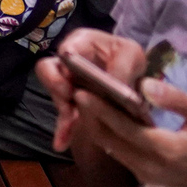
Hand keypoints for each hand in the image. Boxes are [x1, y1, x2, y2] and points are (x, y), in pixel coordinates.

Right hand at [42, 32, 146, 153]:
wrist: (136, 77)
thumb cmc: (130, 58)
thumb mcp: (132, 56)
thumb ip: (122, 67)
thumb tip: (114, 85)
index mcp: (82, 42)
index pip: (65, 51)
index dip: (64, 69)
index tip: (70, 88)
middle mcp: (69, 61)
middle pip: (50, 72)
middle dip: (58, 92)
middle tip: (69, 107)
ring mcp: (69, 82)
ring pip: (57, 96)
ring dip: (63, 113)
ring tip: (69, 131)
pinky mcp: (74, 102)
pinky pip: (64, 115)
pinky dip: (64, 129)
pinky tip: (61, 143)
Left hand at [72, 78, 186, 186]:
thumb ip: (177, 99)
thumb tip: (145, 84)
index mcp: (166, 149)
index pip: (124, 128)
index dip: (101, 110)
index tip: (83, 92)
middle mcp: (152, 167)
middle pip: (111, 140)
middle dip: (93, 116)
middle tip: (79, 91)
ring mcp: (149, 176)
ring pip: (113, 150)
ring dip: (98, 127)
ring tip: (87, 102)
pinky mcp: (148, 178)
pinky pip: (121, 156)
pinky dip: (109, 137)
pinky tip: (104, 119)